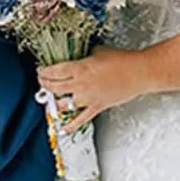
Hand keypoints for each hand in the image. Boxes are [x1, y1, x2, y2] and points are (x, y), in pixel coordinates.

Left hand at [37, 46, 153, 133]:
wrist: (139, 72)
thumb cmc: (122, 60)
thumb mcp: (98, 51)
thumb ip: (84, 57)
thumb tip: (76, 58)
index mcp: (80, 68)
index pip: (55, 71)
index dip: (44, 71)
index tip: (41, 70)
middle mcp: (81, 84)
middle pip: (55, 87)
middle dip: (44, 84)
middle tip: (41, 81)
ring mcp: (88, 98)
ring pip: (63, 104)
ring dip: (54, 102)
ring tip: (49, 98)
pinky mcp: (97, 107)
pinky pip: (81, 119)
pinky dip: (71, 125)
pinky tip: (63, 129)